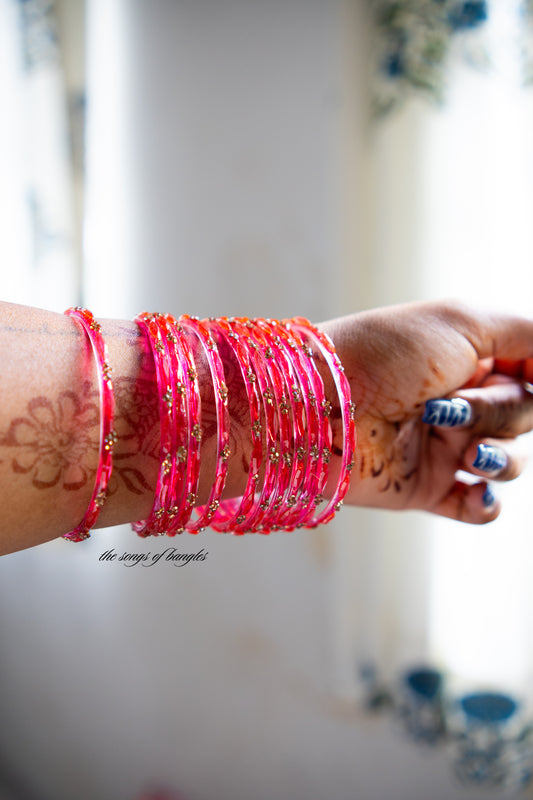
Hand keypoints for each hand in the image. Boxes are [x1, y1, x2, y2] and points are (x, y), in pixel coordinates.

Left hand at [322, 300, 532, 522]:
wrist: (320, 407)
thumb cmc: (386, 354)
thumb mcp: (463, 321)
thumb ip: (527, 334)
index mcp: (467, 358)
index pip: (530, 373)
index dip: (531, 379)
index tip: (523, 378)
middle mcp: (458, 401)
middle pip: (523, 417)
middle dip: (500, 413)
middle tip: (449, 409)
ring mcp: (442, 447)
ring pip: (509, 462)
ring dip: (500, 457)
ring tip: (466, 453)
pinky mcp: (424, 489)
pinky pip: (479, 508)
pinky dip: (487, 503)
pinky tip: (475, 488)